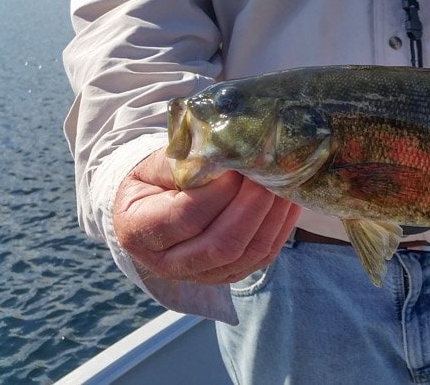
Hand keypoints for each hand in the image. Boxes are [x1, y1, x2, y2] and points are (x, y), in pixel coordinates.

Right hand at [113, 148, 299, 283]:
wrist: (152, 206)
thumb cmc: (154, 179)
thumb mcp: (156, 164)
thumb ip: (187, 163)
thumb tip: (230, 155)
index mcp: (139, 231)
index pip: (187, 217)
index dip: (219, 193)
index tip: (240, 165)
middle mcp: (168, 263)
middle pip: (221, 244)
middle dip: (253, 207)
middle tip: (269, 174)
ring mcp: (201, 274)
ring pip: (246, 254)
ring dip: (272, 217)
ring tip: (285, 183)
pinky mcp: (228, 274)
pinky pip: (261, 257)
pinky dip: (280, 229)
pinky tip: (290, 201)